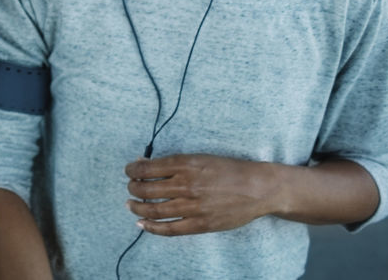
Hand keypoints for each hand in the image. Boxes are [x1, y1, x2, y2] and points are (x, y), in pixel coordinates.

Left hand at [123, 154, 278, 236]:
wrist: (258, 188)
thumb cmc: (229, 169)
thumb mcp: (200, 158)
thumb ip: (172, 162)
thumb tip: (144, 162)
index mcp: (185, 164)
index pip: (147, 168)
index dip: (133, 169)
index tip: (129, 170)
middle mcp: (186, 185)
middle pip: (147, 189)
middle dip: (133, 188)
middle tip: (130, 187)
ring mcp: (193, 207)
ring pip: (154, 210)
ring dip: (137, 207)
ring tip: (130, 204)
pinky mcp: (200, 224)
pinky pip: (170, 229)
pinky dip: (152, 228)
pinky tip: (142, 224)